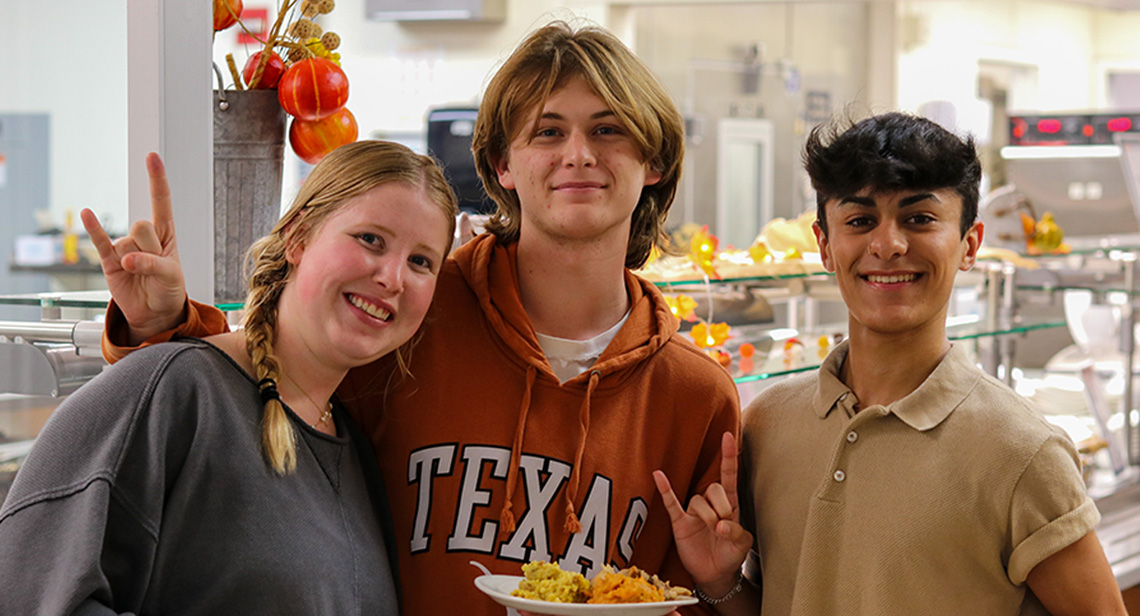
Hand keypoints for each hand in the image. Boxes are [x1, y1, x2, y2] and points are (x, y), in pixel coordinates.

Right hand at [82, 152, 187, 344]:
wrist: (154, 313)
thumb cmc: (167, 289)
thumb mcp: (173, 276)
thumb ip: (155, 265)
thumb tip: (126, 260)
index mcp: (165, 233)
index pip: (160, 201)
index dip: (156, 179)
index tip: (152, 157)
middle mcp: (143, 236)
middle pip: (143, 226)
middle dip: (151, 247)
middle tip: (155, 266)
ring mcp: (125, 247)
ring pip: (129, 242)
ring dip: (137, 261)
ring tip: (142, 275)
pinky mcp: (109, 261)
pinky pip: (100, 243)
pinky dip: (93, 230)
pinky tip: (87, 215)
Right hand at [653, 432, 751, 595]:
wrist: (714, 574)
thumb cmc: (730, 554)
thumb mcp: (742, 545)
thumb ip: (736, 532)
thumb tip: (720, 526)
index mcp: (729, 503)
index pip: (729, 475)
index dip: (728, 456)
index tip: (728, 436)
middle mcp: (710, 503)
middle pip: (714, 488)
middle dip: (721, 506)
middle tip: (723, 524)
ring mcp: (694, 512)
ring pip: (698, 500)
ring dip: (707, 515)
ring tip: (711, 530)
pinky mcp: (680, 522)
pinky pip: (671, 503)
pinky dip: (665, 490)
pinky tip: (659, 476)